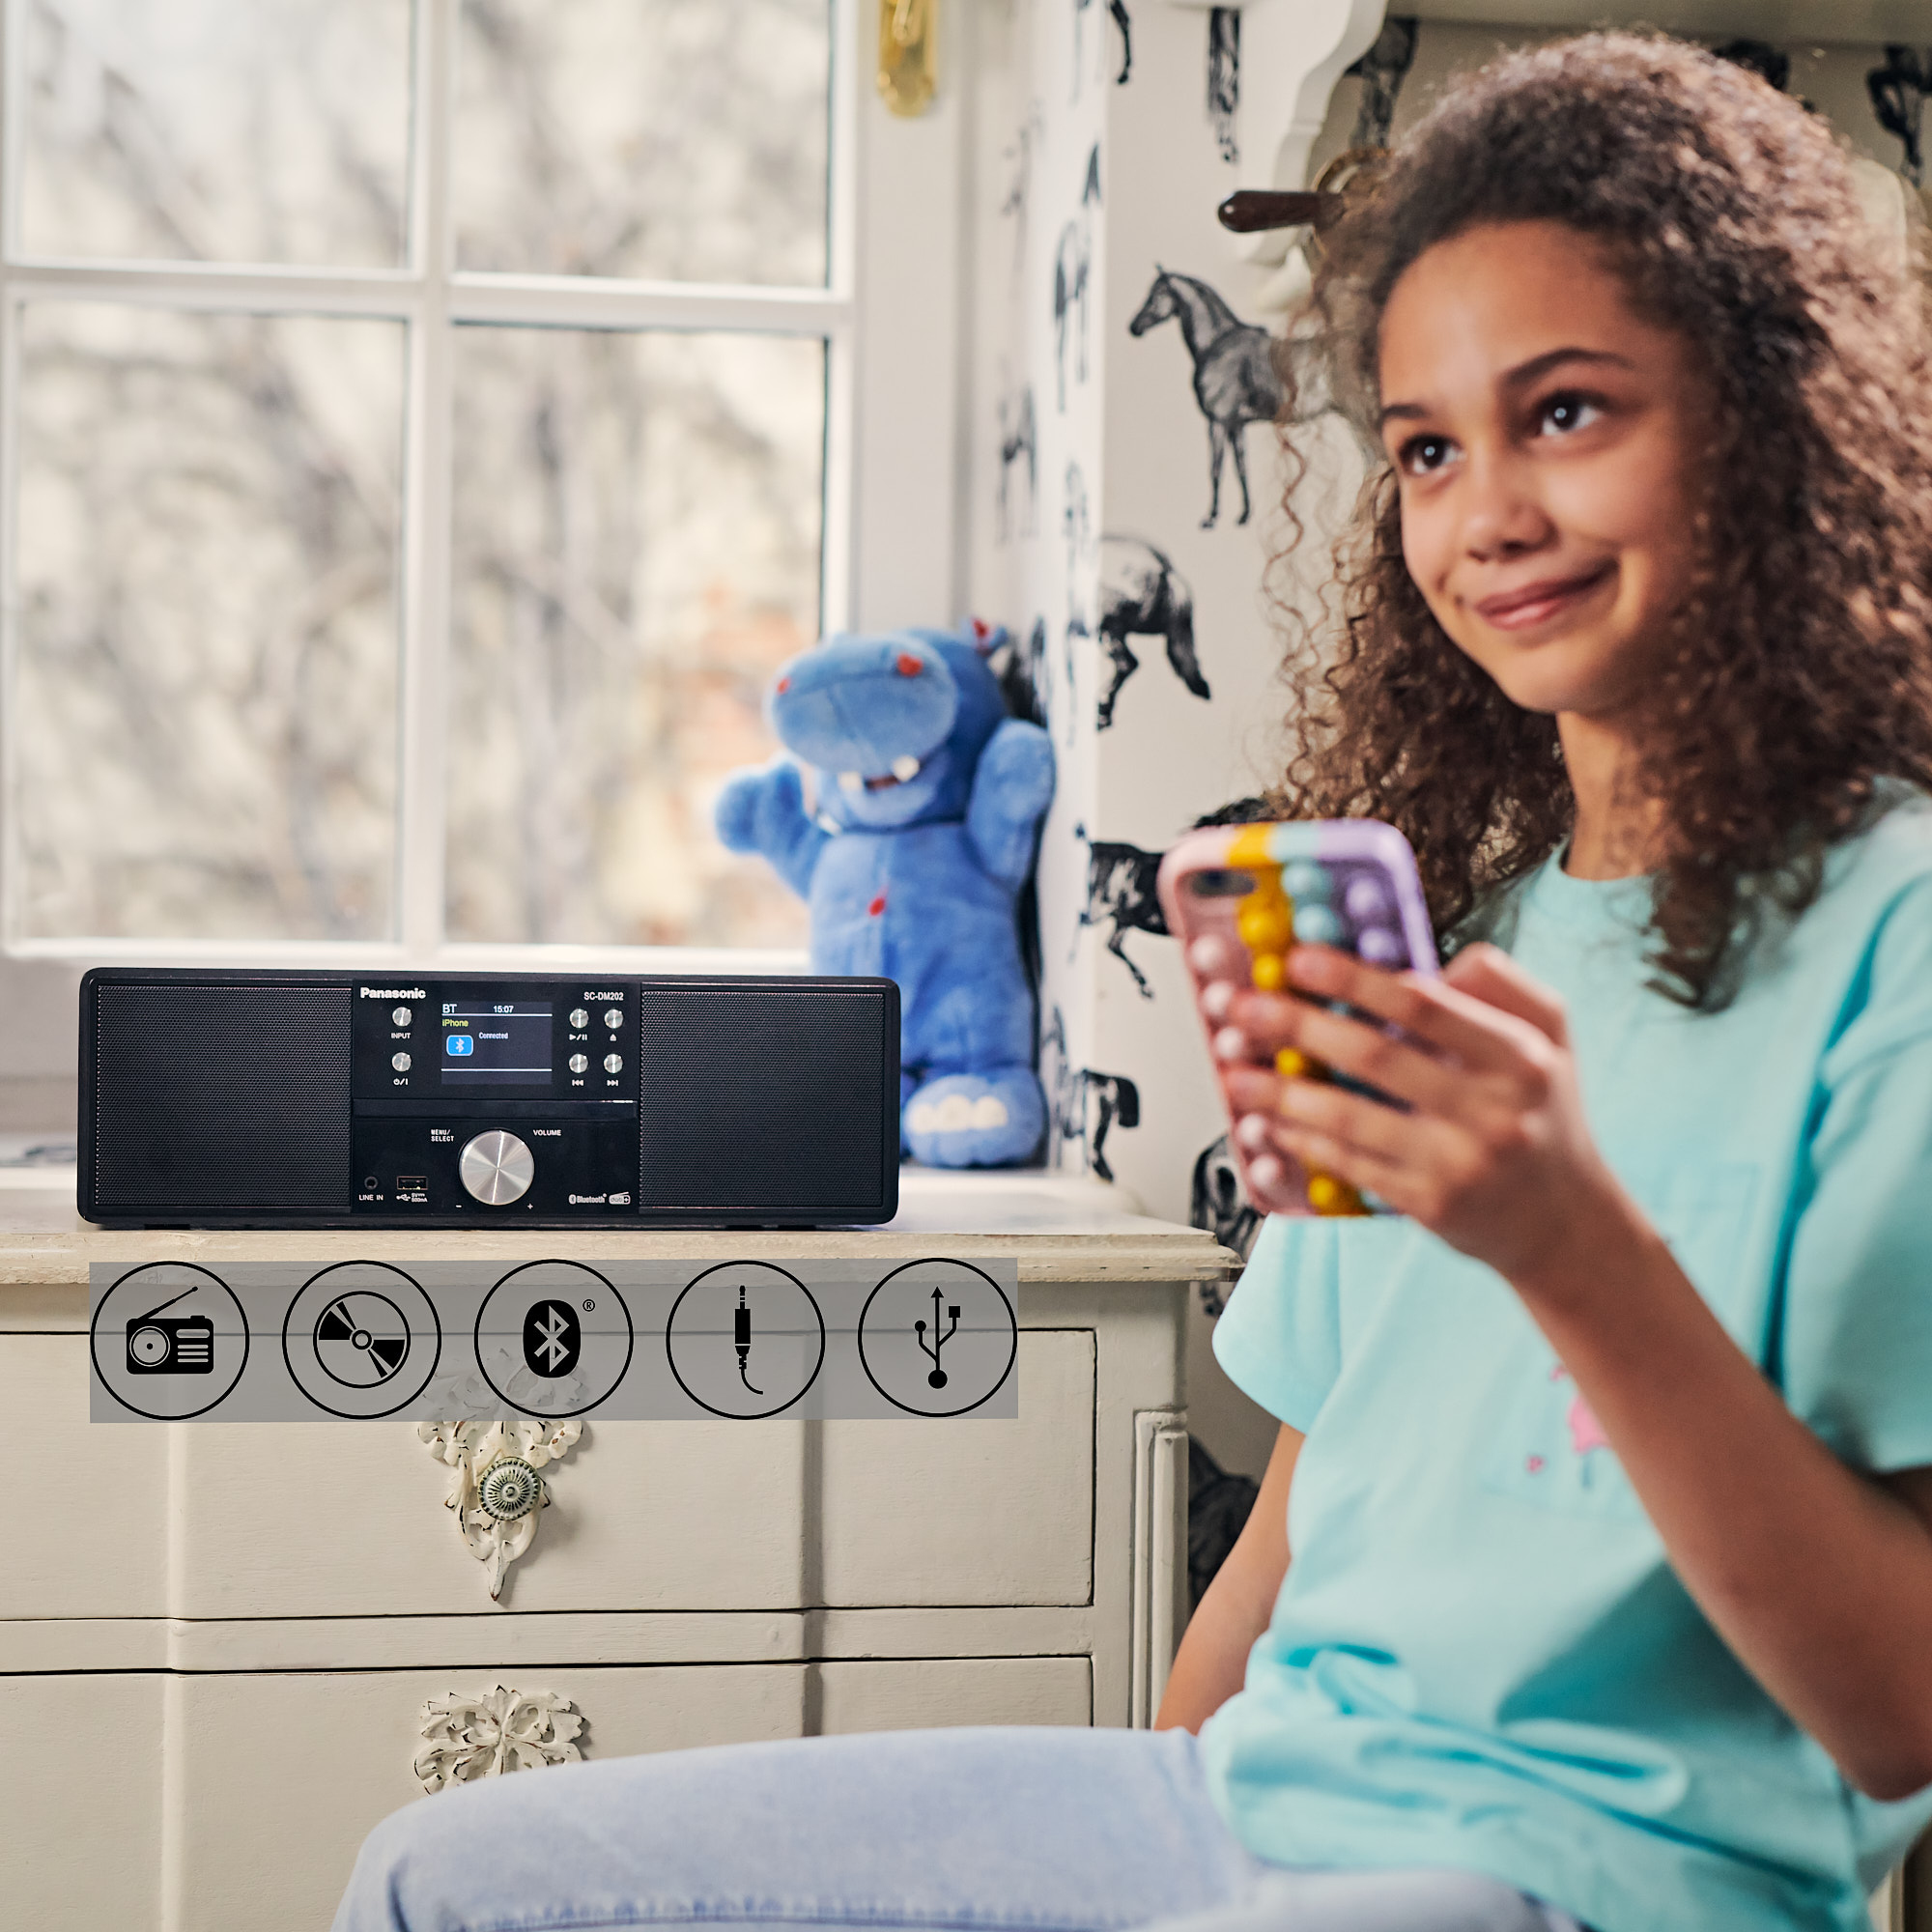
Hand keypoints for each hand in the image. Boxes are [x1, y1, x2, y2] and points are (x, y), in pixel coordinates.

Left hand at [1197, 936, 1626, 1287]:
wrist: (1564, 1222)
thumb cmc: (1542, 1112)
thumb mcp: (1550, 1036)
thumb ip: (1499, 984)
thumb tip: (1426, 958)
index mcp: (1519, 1057)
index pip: (1424, 1006)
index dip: (1353, 979)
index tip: (1299, 959)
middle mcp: (1492, 1111)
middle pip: (1374, 1057)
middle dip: (1297, 1026)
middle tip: (1241, 1006)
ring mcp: (1458, 1164)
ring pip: (1350, 1118)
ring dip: (1281, 1091)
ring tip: (1235, 1071)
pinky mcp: (1429, 1206)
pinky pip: (1351, 1164)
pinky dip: (1303, 1138)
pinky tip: (1269, 1119)